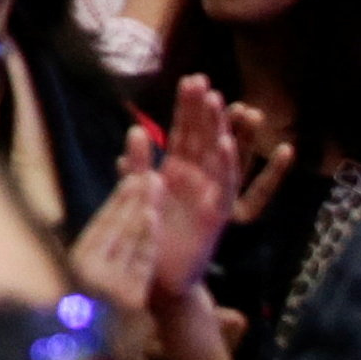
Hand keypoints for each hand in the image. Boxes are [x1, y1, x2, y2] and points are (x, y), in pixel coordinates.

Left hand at [67, 74, 247, 313]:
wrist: (157, 281)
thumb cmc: (147, 238)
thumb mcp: (137, 196)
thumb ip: (137, 166)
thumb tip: (135, 131)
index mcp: (178, 173)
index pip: (184, 133)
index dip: (187, 108)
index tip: (190, 79)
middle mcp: (197, 181)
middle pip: (203, 138)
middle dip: (203, 110)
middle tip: (203, 80)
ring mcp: (209, 196)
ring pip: (217, 156)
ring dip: (218, 129)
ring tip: (218, 101)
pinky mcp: (217, 216)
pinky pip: (225, 186)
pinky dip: (225, 164)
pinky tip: (224, 142)